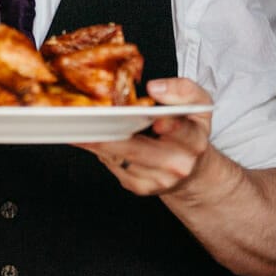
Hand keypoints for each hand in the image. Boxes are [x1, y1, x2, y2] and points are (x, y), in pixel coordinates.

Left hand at [78, 77, 213, 195]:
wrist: (192, 169)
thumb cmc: (190, 131)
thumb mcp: (198, 104)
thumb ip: (183, 90)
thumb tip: (155, 88)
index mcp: (193, 141)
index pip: (180, 132)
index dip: (165, 125)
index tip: (150, 119)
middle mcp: (177, 165)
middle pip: (136, 149)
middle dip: (109, 134)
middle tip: (86, 119)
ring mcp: (158, 179)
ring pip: (119, 158)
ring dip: (96, 141)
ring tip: (78, 125)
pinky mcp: (141, 186)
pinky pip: (114, 166)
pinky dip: (100, 150)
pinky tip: (91, 137)